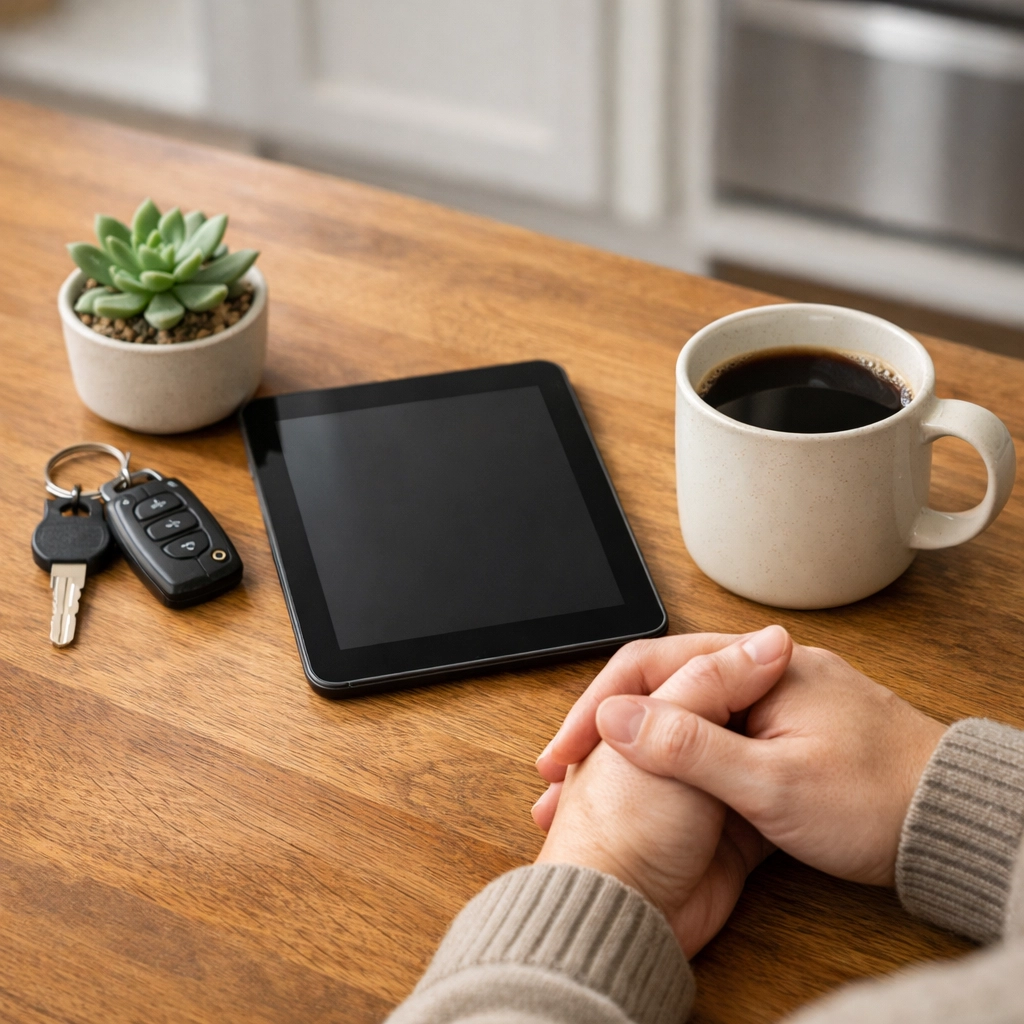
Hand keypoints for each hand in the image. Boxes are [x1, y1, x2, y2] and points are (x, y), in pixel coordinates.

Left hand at [534, 634, 788, 955]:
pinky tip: (810, 772)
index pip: (678, 660)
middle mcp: (666, 742)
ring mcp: (697, 784)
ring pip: (742, 742)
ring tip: (813, 724)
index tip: (779, 654)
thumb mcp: (674, 738)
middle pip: (719, 701)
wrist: (630, 919)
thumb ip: (711, 684)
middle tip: (801, 687)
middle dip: (756, 694)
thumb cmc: (629, 827)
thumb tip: (768, 641)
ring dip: (769, 736)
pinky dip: (779, 781)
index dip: (733, 657)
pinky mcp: (728, 826)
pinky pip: (759, 791)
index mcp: (641, 711)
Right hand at [593, 633, 946, 885]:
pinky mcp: (782, 736)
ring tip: (592, 785)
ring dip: (636, 747)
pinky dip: (673, 762)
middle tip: (565, 772)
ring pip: (683, 714)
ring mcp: (772, 703)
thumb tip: (618, 718)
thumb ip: (692, 748)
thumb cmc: (879, 801)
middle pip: (663, 687)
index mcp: (761, 665)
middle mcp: (764, 674)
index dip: (599, 708)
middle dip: (608, 728)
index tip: (565, 751)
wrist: (952, 827)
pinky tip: (651, 790)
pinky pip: (710, 737)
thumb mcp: (774, 784)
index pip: (653, 667)